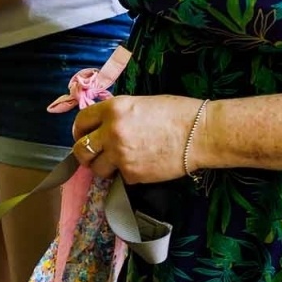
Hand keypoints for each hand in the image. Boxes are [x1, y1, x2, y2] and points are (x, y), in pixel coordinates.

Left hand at [71, 93, 199, 183]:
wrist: (201, 133)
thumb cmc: (178, 113)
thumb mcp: (141, 103)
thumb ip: (118, 114)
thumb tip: (104, 125)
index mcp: (113, 109)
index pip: (81, 121)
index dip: (80, 130)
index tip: (84, 135)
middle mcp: (111, 132)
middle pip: (80, 149)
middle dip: (84, 153)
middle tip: (94, 154)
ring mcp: (120, 155)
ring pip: (96, 168)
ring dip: (103, 166)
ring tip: (118, 162)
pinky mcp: (131, 174)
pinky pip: (119, 177)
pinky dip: (127, 174)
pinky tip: (141, 165)